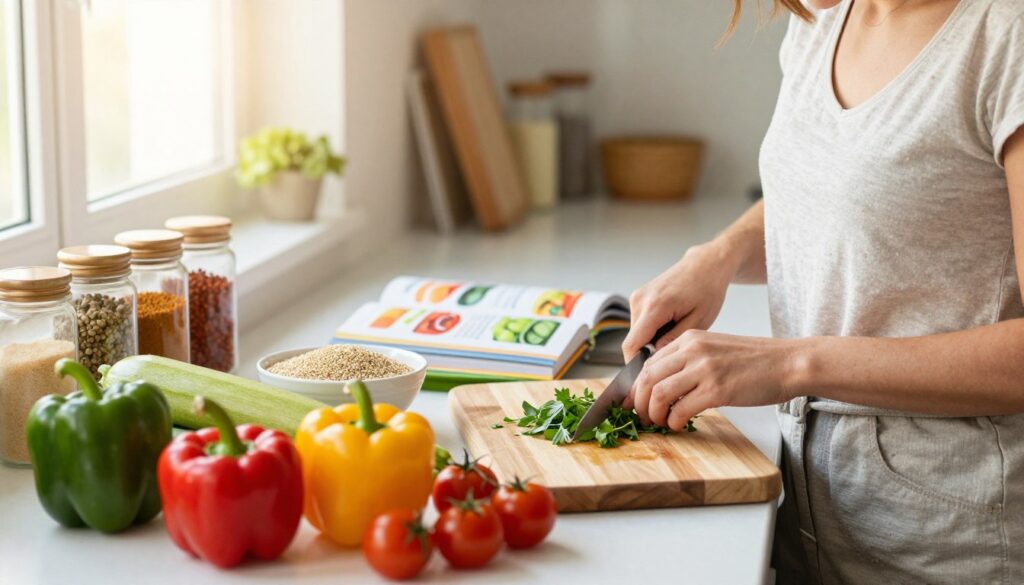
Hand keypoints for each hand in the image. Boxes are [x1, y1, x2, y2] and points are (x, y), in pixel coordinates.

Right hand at [622, 244, 734, 361]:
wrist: (704, 265)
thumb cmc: (707, 291)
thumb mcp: (698, 321)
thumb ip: (673, 342)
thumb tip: (654, 361)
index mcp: (655, 306)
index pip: (632, 346)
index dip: (635, 368)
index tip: (646, 384)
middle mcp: (640, 300)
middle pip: (633, 342)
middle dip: (647, 357)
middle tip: (668, 368)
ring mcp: (637, 298)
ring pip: (636, 334)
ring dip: (650, 344)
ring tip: (675, 343)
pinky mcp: (638, 298)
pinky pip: (639, 325)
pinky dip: (651, 333)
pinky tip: (670, 330)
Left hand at [623, 330, 802, 430]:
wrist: (788, 363)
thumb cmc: (755, 361)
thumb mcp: (715, 350)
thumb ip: (689, 361)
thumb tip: (663, 385)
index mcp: (690, 339)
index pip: (648, 362)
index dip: (635, 386)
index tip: (633, 402)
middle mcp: (693, 350)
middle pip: (646, 377)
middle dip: (638, 402)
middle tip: (642, 417)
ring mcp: (705, 369)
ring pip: (658, 393)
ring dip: (653, 413)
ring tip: (659, 423)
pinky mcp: (717, 389)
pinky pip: (681, 409)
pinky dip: (673, 421)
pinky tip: (678, 425)